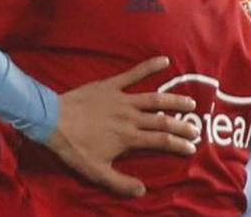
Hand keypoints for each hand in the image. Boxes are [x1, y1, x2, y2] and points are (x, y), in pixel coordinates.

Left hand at [45, 56, 198, 197]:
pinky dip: (149, 66)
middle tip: (196, 128)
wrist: (53, 121)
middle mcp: (130, 117)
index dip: (179, 144)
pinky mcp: (110, 85)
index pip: (161, 141)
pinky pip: (133, 74)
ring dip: (173, 100)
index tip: (191, 147)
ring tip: (190, 103)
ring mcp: (122, 99)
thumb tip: (143, 190)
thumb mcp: (97, 172)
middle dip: (182, 125)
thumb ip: (121, 183)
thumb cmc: (75, 148)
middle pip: (162, 120)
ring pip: (154, 98)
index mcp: (129, 138)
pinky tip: (164, 60)